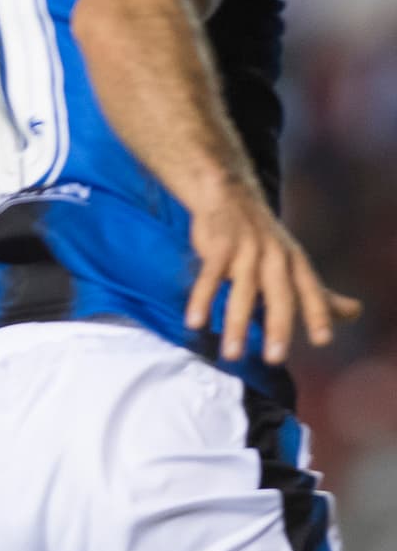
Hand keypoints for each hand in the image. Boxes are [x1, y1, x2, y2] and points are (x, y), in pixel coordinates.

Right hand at [185, 185, 360, 364]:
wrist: (231, 192)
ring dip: (236, 322)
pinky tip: (195, 322)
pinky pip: (209, 275)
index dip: (318, 313)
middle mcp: (275, 254)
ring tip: (232, 353)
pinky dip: (202, 299)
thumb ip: (321, 293)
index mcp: (295, 261)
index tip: (322, 340)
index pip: (311, 289)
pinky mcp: (218, 245)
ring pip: (242, 289)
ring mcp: (246, 248)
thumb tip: (356, 313)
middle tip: (275, 358)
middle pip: (279, 294)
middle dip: (278, 326)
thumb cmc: (265, 239)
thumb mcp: (296, 262)